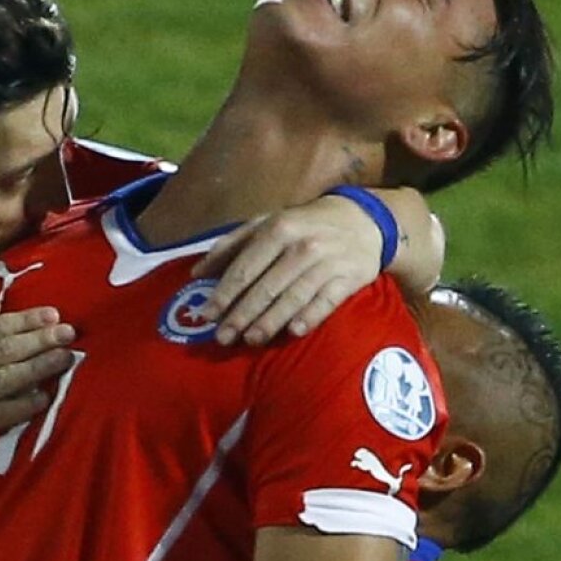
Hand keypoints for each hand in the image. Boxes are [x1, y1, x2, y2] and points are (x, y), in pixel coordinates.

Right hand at [0, 298, 75, 468]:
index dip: (25, 320)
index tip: (53, 314)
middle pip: (6, 349)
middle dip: (41, 339)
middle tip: (69, 333)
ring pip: (9, 377)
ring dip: (40, 367)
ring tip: (65, 359)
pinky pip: (3, 412)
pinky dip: (24, 405)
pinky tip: (44, 399)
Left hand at [193, 194, 383, 346]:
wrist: (364, 220)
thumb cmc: (305, 225)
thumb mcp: (269, 223)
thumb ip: (232, 245)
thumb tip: (197, 272)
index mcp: (278, 229)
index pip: (245, 268)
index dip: (224, 294)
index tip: (206, 316)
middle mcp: (302, 246)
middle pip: (266, 287)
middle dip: (241, 315)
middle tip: (222, 338)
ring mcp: (327, 262)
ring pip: (293, 297)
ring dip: (270, 321)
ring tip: (250, 340)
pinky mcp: (349, 278)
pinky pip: (327, 301)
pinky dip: (310, 316)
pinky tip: (294, 332)